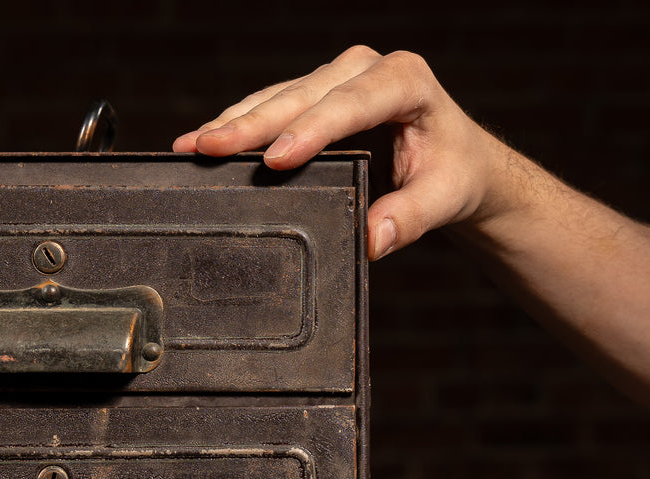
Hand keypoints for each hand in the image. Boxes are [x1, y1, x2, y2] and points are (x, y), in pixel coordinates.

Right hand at [174, 46, 514, 258]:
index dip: (310, 131)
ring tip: (192, 146)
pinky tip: (206, 138)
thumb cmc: (453, 172)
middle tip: (208, 148)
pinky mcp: (317, 93)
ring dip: (234, 122)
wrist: (457, 159)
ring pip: (279, 96)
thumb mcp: (443, 197)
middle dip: (252, 124)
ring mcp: (339, 77)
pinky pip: (274, 104)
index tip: (276, 161)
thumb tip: (372, 240)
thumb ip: (410, 218)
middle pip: (302, 96)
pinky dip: (240, 123)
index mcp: (405, 81)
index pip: (350, 104)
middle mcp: (368, 68)